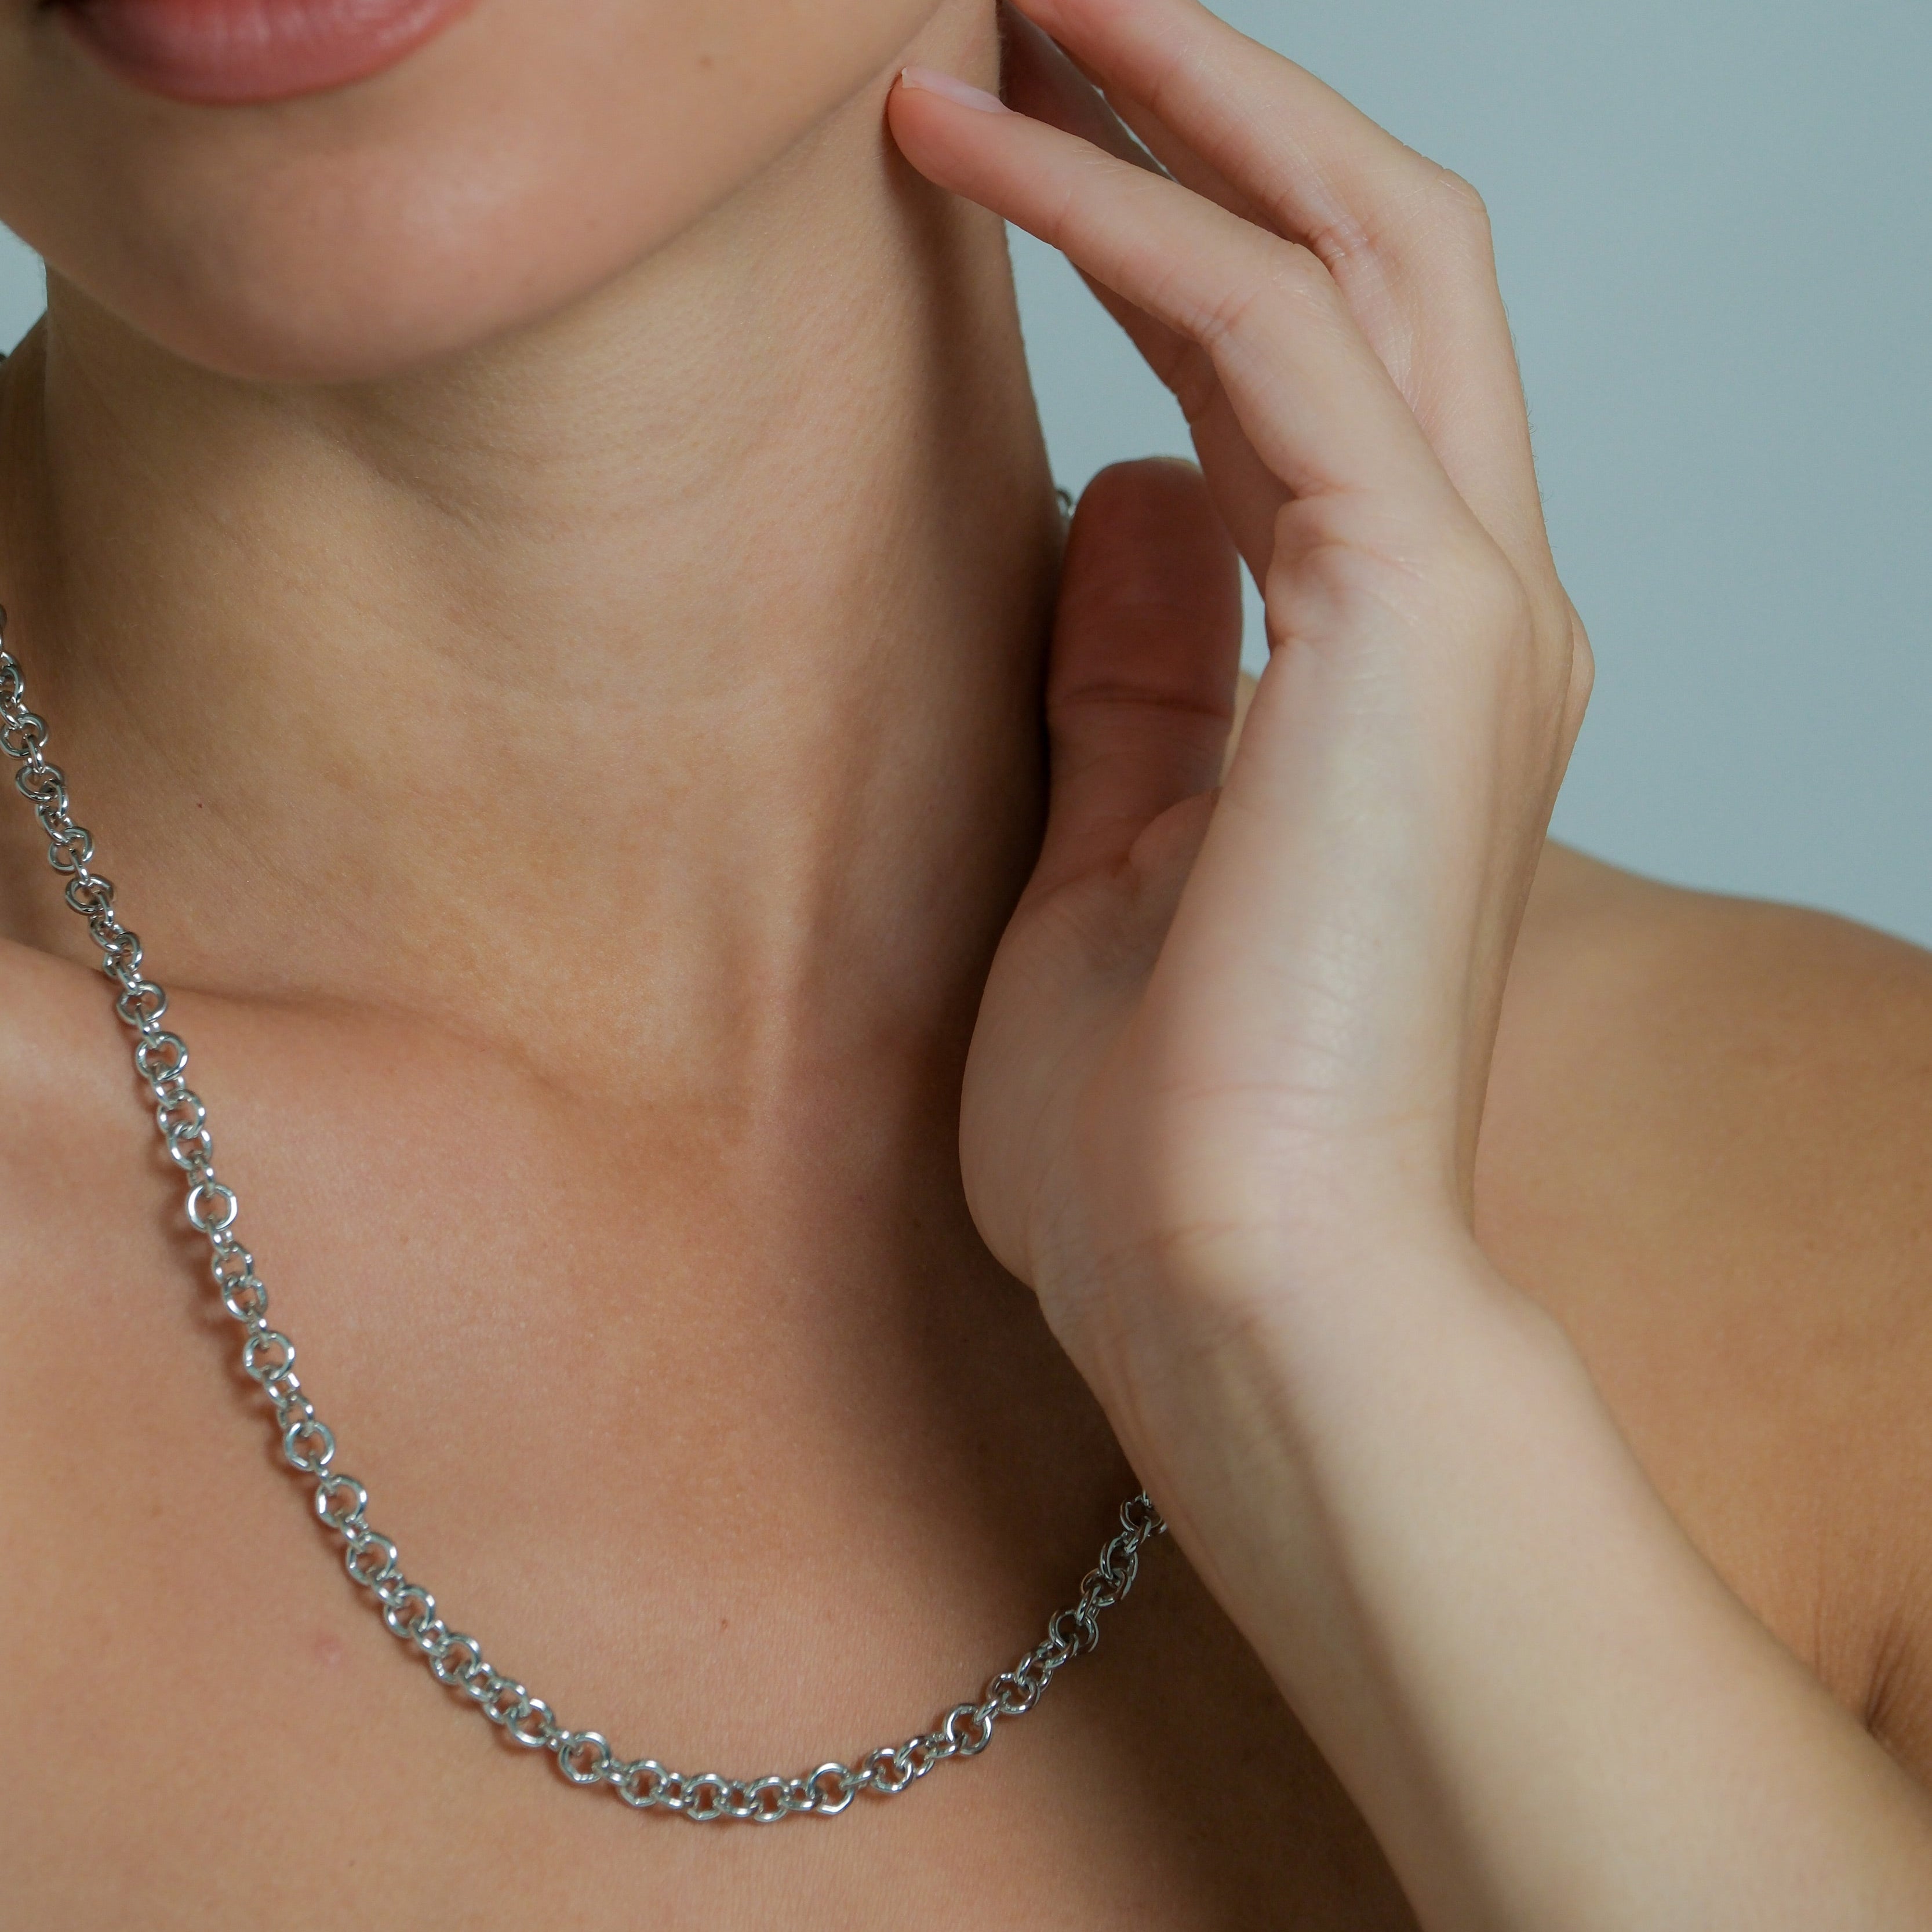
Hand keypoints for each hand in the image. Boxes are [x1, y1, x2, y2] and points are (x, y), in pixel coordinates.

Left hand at [891, 9, 1931, 1927]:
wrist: (1240, 1299)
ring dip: (1185, 98)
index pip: (1320, 361)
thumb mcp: (1114, 858)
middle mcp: (1466, 605)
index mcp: (1396, 673)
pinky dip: (1128, 222)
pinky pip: (1272, 338)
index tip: (1030, 125)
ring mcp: (1465, 602)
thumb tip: (1130, 497)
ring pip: (1362, 240)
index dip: (1187, 213)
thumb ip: (1141, 672)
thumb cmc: (1160, 1141)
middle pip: (1376, 246)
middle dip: (1214, 95)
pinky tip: (975, 153)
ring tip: (1009, 5)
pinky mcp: (1418, 618)